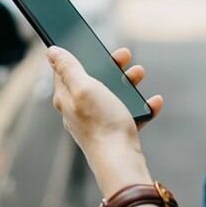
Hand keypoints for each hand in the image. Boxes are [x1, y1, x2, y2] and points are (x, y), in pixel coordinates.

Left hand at [47, 46, 163, 194]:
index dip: (79, 54)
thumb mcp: (84, 87)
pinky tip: (154, 102)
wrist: (121, 162)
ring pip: (113, 95)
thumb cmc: (102, 124)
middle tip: (125, 55)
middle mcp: (79, 110)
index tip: (93, 44)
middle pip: (93, 80)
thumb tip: (51, 51)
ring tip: (140, 73)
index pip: (65, 70)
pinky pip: (130, 114)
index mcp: (67, 97)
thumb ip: (68, 67)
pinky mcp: (114, 133)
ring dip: (128, 82)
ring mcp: (97, 122)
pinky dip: (142, 106)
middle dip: (110, 66)